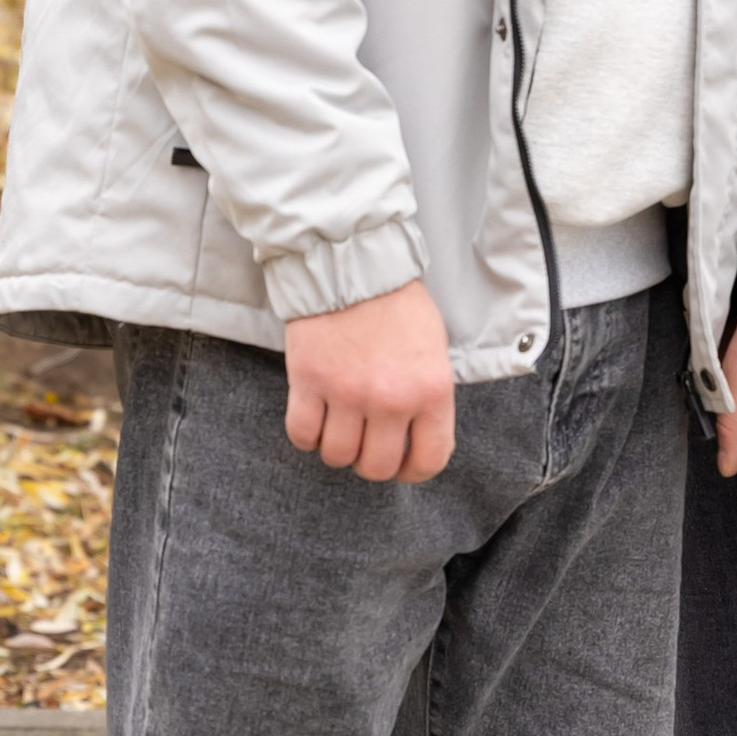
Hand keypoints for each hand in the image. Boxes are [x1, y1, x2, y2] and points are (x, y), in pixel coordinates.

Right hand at [284, 281, 455, 482]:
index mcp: (432, 392)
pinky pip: (302, 434)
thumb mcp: (434, 351)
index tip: (402, 464)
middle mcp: (391, 399)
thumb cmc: (397, 305)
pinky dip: (306, 434)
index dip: (413, 471)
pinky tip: (314, 417)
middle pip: (375, 467)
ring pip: (336, 456)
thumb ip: (427, 398)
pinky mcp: (308, 381)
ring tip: (339, 425)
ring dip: (337, 446)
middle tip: (365, 442)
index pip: (428, 460)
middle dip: (370, 461)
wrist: (352, 264)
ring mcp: (347, 393)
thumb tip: (414, 439)